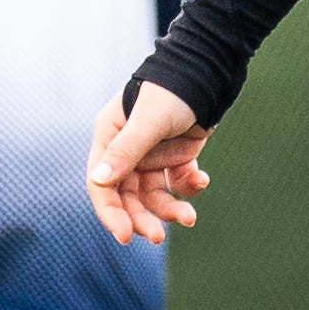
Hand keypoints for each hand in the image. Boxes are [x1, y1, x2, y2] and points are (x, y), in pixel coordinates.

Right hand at [84, 81, 208, 244]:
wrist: (210, 72)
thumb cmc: (172, 91)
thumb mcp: (149, 121)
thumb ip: (126, 150)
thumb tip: (98, 181)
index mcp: (109, 138)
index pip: (102, 185)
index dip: (111, 213)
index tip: (126, 236)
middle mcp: (126, 150)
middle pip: (127, 197)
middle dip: (142, 218)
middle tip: (156, 237)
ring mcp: (151, 155)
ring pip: (154, 195)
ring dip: (169, 209)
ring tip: (189, 218)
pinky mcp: (176, 157)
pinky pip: (178, 182)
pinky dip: (189, 186)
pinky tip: (201, 179)